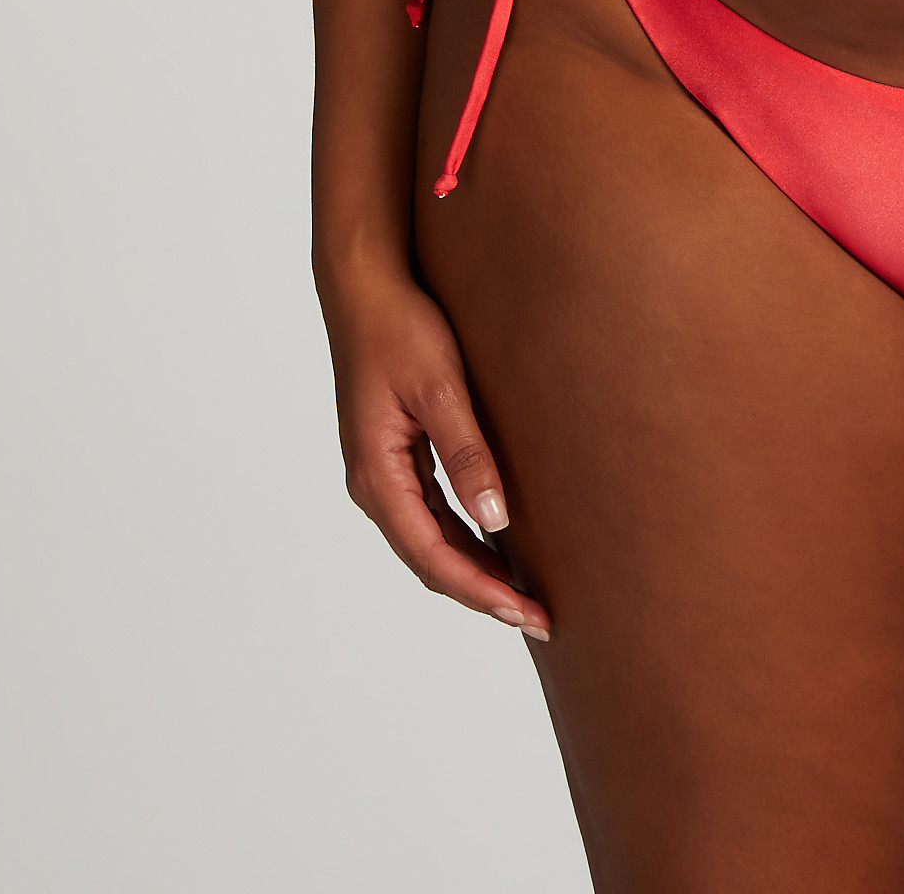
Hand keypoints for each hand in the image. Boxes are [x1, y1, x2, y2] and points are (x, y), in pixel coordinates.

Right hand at [322, 264, 550, 641]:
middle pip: (430, 559)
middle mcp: (374, 484)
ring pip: (429, 540)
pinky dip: (463, 536)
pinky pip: (429, 513)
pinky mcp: (394, 455)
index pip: (433, 557)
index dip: (481, 591)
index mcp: (378, 475)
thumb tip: (495, 520)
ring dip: (474, 568)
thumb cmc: (400, 328)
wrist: (364, 287)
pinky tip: (497, 540)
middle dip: (483, 592)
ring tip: (525, 592)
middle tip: (539, 617)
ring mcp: (381, 472)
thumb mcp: (440, 388)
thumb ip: (466, 454)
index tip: (526, 613)